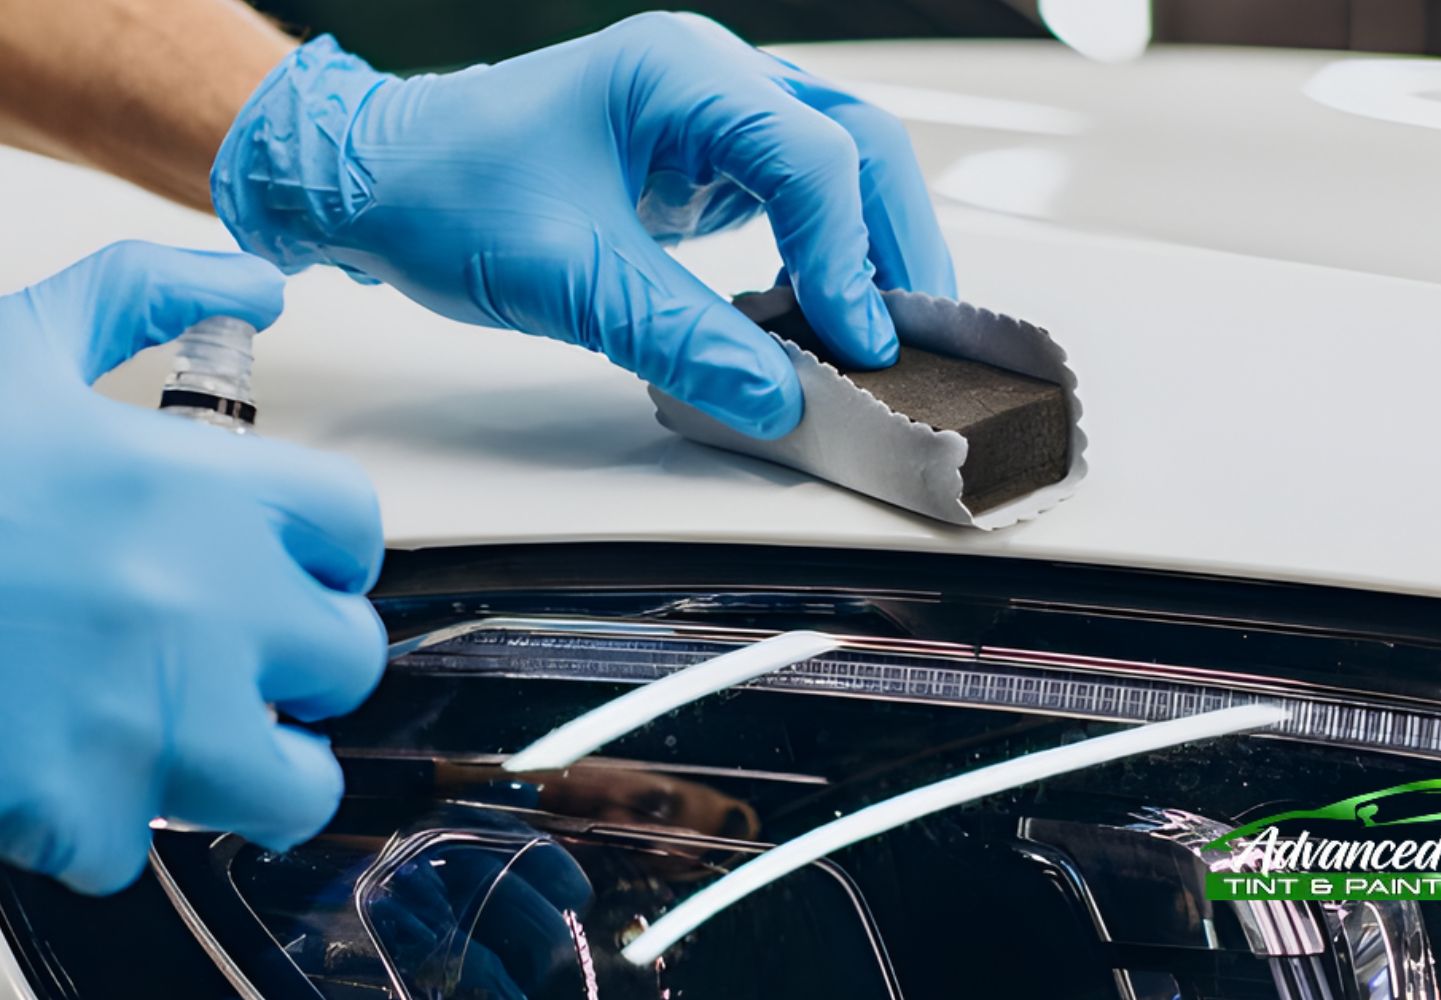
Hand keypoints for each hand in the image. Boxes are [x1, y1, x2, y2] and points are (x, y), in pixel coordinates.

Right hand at [0, 241, 385, 893]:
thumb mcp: (12, 343)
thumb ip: (145, 294)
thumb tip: (253, 281)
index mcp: (204, 489)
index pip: (355, 526)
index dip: (316, 542)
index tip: (278, 555)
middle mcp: (209, 606)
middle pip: (347, 656)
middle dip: (293, 656)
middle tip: (223, 647)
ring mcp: (152, 720)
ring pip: (292, 783)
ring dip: (247, 765)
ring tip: (179, 730)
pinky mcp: (77, 812)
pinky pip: (139, 844)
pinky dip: (96, 821)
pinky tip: (48, 763)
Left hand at [211, 13, 956, 439]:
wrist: (377, 178)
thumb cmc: (445, 192)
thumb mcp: (563, 277)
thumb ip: (680, 340)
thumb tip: (780, 399)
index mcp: (679, 73)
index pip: (811, 156)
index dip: (848, 257)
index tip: (860, 344)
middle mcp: (712, 78)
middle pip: (859, 143)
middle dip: (895, 242)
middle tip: (916, 336)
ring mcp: (716, 113)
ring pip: (844, 164)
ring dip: (874, 245)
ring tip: (886, 331)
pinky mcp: (708, 157)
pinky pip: (801, 197)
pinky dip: (829, 252)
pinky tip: (824, 311)